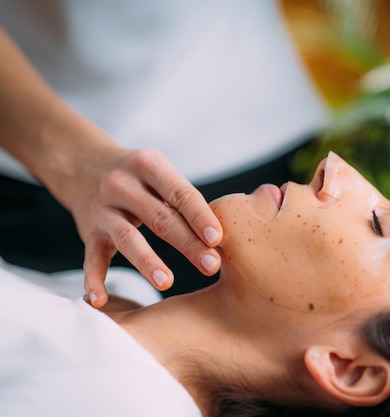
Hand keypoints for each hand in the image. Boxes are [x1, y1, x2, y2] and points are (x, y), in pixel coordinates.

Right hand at [66, 145, 222, 306]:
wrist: (80, 164)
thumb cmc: (138, 175)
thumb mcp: (160, 171)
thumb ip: (185, 198)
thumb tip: (219, 237)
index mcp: (149, 165)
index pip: (179, 193)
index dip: (199, 216)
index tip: (217, 238)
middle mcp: (122, 185)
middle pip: (160, 219)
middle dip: (188, 243)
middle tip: (211, 265)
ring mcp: (103, 210)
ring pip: (128, 239)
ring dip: (148, 262)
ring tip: (168, 282)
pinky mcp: (89, 232)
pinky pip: (91, 258)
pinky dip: (94, 280)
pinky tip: (99, 300)